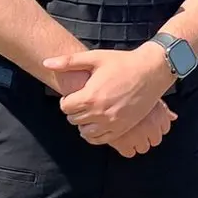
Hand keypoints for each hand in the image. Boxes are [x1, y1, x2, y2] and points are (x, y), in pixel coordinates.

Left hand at [43, 45, 175, 142]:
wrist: (152, 70)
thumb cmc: (123, 62)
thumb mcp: (96, 57)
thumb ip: (69, 62)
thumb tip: (45, 62)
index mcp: (90, 96)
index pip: (65, 107)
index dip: (68, 100)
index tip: (77, 93)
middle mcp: (99, 112)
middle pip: (74, 120)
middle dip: (76, 110)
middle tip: (85, 100)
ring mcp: (112, 122)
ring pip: (85, 132)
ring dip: (85, 123)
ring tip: (92, 110)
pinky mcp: (122, 128)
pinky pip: (100, 140)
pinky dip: (95, 134)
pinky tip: (99, 122)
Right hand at [105, 100, 177, 156]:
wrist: (107, 97)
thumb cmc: (128, 93)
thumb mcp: (148, 96)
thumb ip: (163, 109)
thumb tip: (173, 117)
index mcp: (159, 114)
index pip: (165, 128)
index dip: (156, 126)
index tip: (148, 123)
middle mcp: (151, 126)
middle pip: (155, 140)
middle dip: (148, 135)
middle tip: (138, 128)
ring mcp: (137, 136)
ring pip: (143, 148)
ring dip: (137, 142)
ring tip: (129, 133)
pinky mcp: (122, 143)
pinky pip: (129, 153)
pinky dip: (125, 148)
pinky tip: (122, 139)